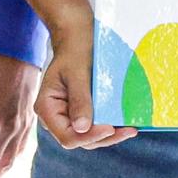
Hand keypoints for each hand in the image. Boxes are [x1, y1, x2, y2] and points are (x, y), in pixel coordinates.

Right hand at [34, 12, 121, 149]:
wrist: (77, 37)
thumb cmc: (75, 50)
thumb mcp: (78, 73)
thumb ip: (79, 100)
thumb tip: (82, 128)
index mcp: (47, 107)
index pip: (67, 136)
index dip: (90, 136)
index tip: (110, 128)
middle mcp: (55, 117)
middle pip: (79, 140)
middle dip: (104, 138)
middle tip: (129, 130)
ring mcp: (67, 116)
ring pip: (88, 137)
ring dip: (110, 135)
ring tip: (130, 129)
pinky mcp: (80, 112)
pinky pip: (94, 126)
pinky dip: (109, 127)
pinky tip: (125, 123)